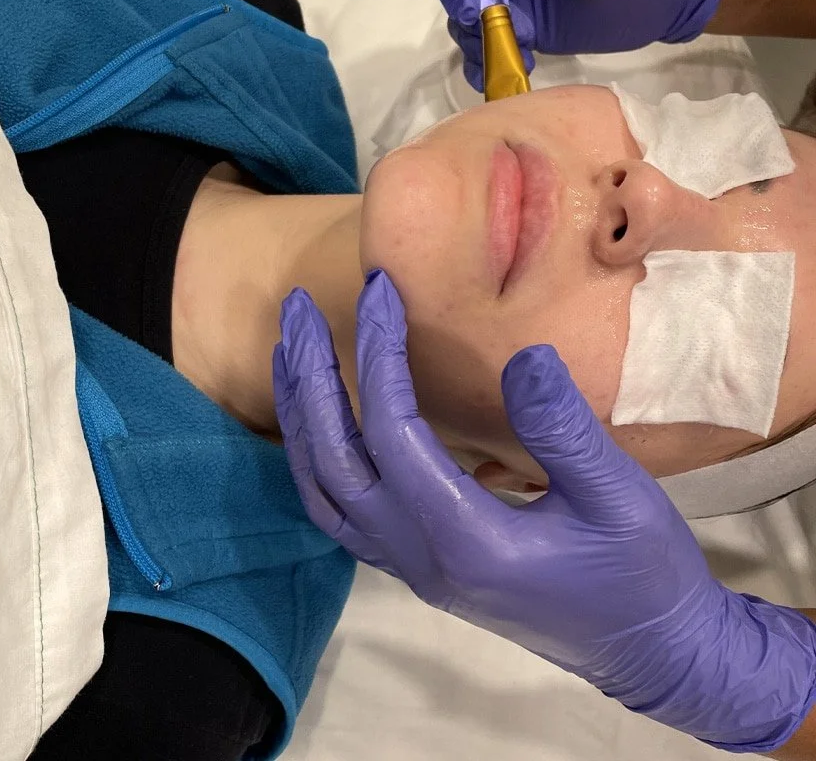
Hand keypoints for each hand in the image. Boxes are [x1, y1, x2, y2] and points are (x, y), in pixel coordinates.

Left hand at [273, 270, 815, 751]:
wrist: (653, 654)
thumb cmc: (643, 574)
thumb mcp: (619, 496)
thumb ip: (564, 429)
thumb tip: (522, 356)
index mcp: (465, 539)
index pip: (393, 432)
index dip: (380, 354)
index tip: (378, 289)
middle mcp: (420, 557)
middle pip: (335, 461)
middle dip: (310, 378)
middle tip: (296, 310)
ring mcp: (412, 568)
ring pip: (325, 492)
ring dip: (302, 418)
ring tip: (291, 351)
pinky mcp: (419, 568)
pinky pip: (341, 513)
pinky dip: (317, 458)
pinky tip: (321, 419)